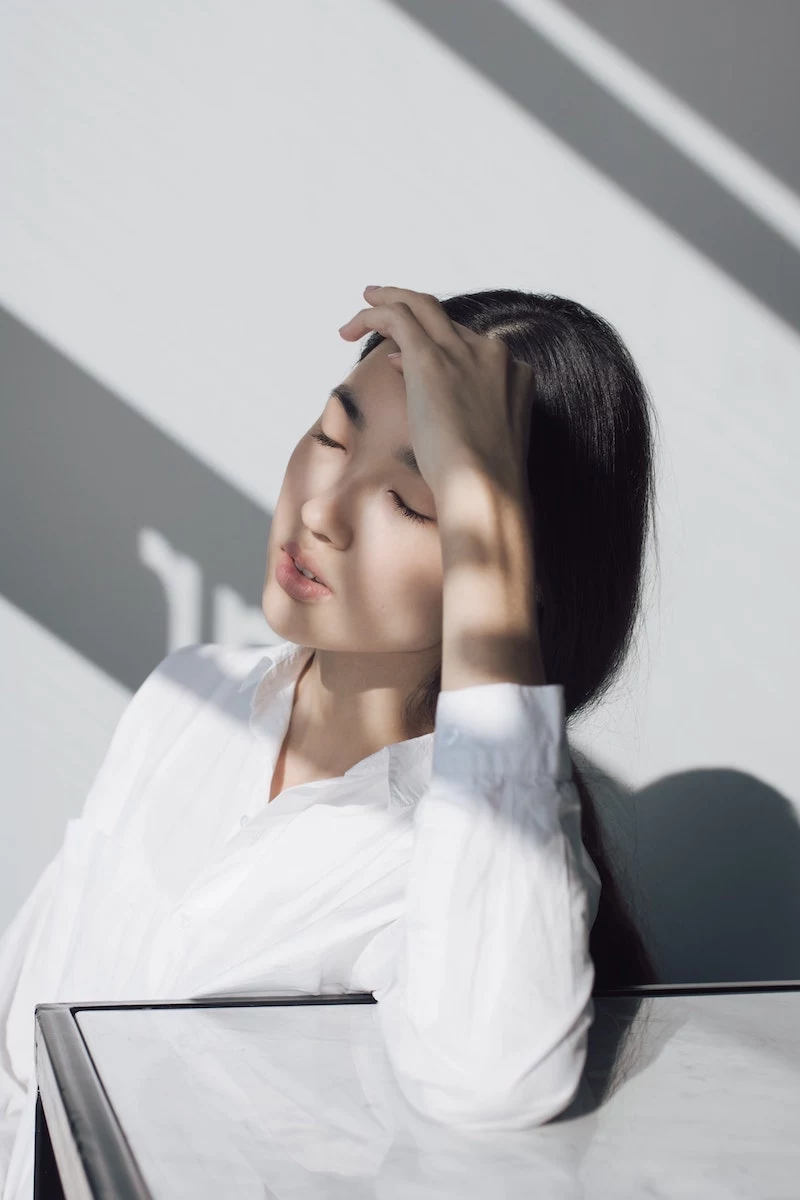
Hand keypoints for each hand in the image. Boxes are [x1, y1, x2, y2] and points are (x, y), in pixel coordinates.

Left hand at [338, 286, 535, 495]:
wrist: (485, 487)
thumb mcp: (482, 440)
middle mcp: (491, 353)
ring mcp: (463, 352)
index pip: (467, 345)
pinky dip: (374, 315)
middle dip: (411, 306)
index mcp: (513, 373)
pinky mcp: (432, 358)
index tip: (404, 361)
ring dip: (388, 301)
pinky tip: (352, 327)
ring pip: (420, 306)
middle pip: (445, 317)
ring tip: (363, 303)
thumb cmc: (483, 481)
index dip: (434, 346)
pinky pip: (398, 317)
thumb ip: (463, 409)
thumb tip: (417, 381)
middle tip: (380, 302)